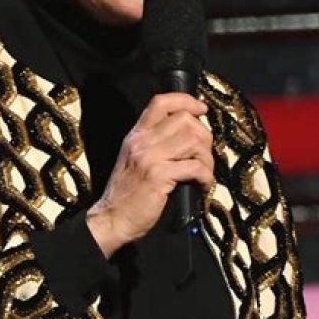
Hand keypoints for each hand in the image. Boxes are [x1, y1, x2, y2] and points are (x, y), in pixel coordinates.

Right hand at [86, 92, 213, 257]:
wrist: (111, 218)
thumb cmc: (127, 192)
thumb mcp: (135, 159)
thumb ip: (154, 143)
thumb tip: (187, 135)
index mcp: (136, 134)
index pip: (161, 102)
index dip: (186, 100)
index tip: (201, 110)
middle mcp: (142, 141)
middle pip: (184, 120)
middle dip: (204, 136)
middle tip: (204, 155)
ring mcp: (149, 157)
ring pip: (193, 141)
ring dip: (207, 158)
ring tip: (205, 173)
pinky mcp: (158, 176)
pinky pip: (195, 167)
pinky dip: (206, 176)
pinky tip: (203, 185)